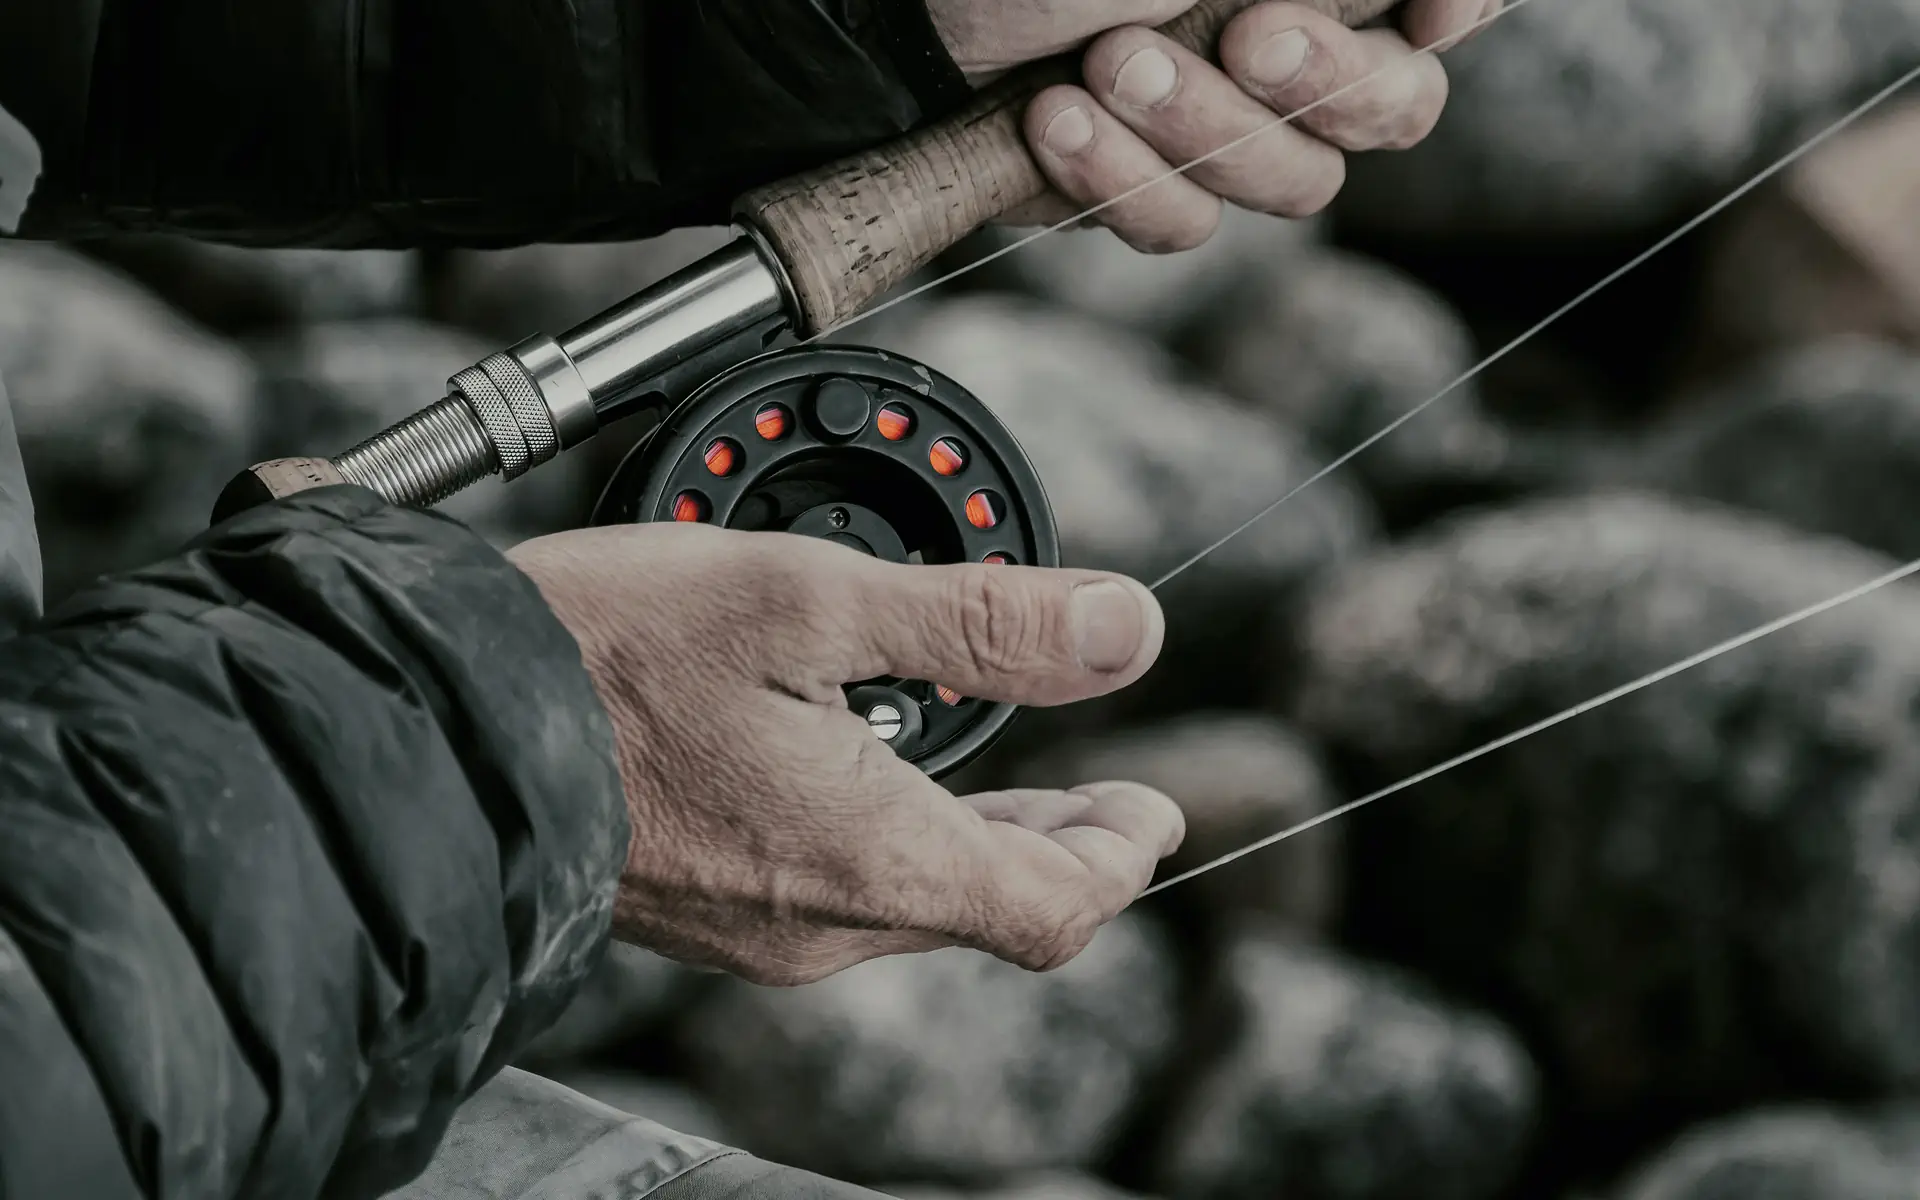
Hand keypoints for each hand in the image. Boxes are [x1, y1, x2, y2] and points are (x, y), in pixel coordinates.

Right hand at [507, 523, 1184, 985]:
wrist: (442, 722)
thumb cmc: (607, 656)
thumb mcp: (813, 600)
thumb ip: (980, 622)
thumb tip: (1121, 629)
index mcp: (872, 857)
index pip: (1058, 904)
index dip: (1123, 854)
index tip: (1155, 811)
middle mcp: (824, 923)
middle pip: (992, 907)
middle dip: (1064, 850)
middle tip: (1111, 805)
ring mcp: (759, 931)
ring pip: (916, 901)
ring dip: (982, 844)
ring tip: (1017, 788)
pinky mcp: (708, 912)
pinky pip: (837, 896)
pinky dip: (895, 844)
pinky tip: (884, 782)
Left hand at [927, 0, 1503, 250]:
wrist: (877, 25)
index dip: (1465, 4)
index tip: (1430, 9)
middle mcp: (1280, 34)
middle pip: (1396, 104)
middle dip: (1324, 81)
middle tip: (1246, 34)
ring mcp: (1215, 120)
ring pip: (1292, 183)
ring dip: (1201, 131)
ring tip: (1101, 69)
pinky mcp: (1143, 186)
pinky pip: (1186, 227)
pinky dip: (1124, 185)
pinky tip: (1054, 127)